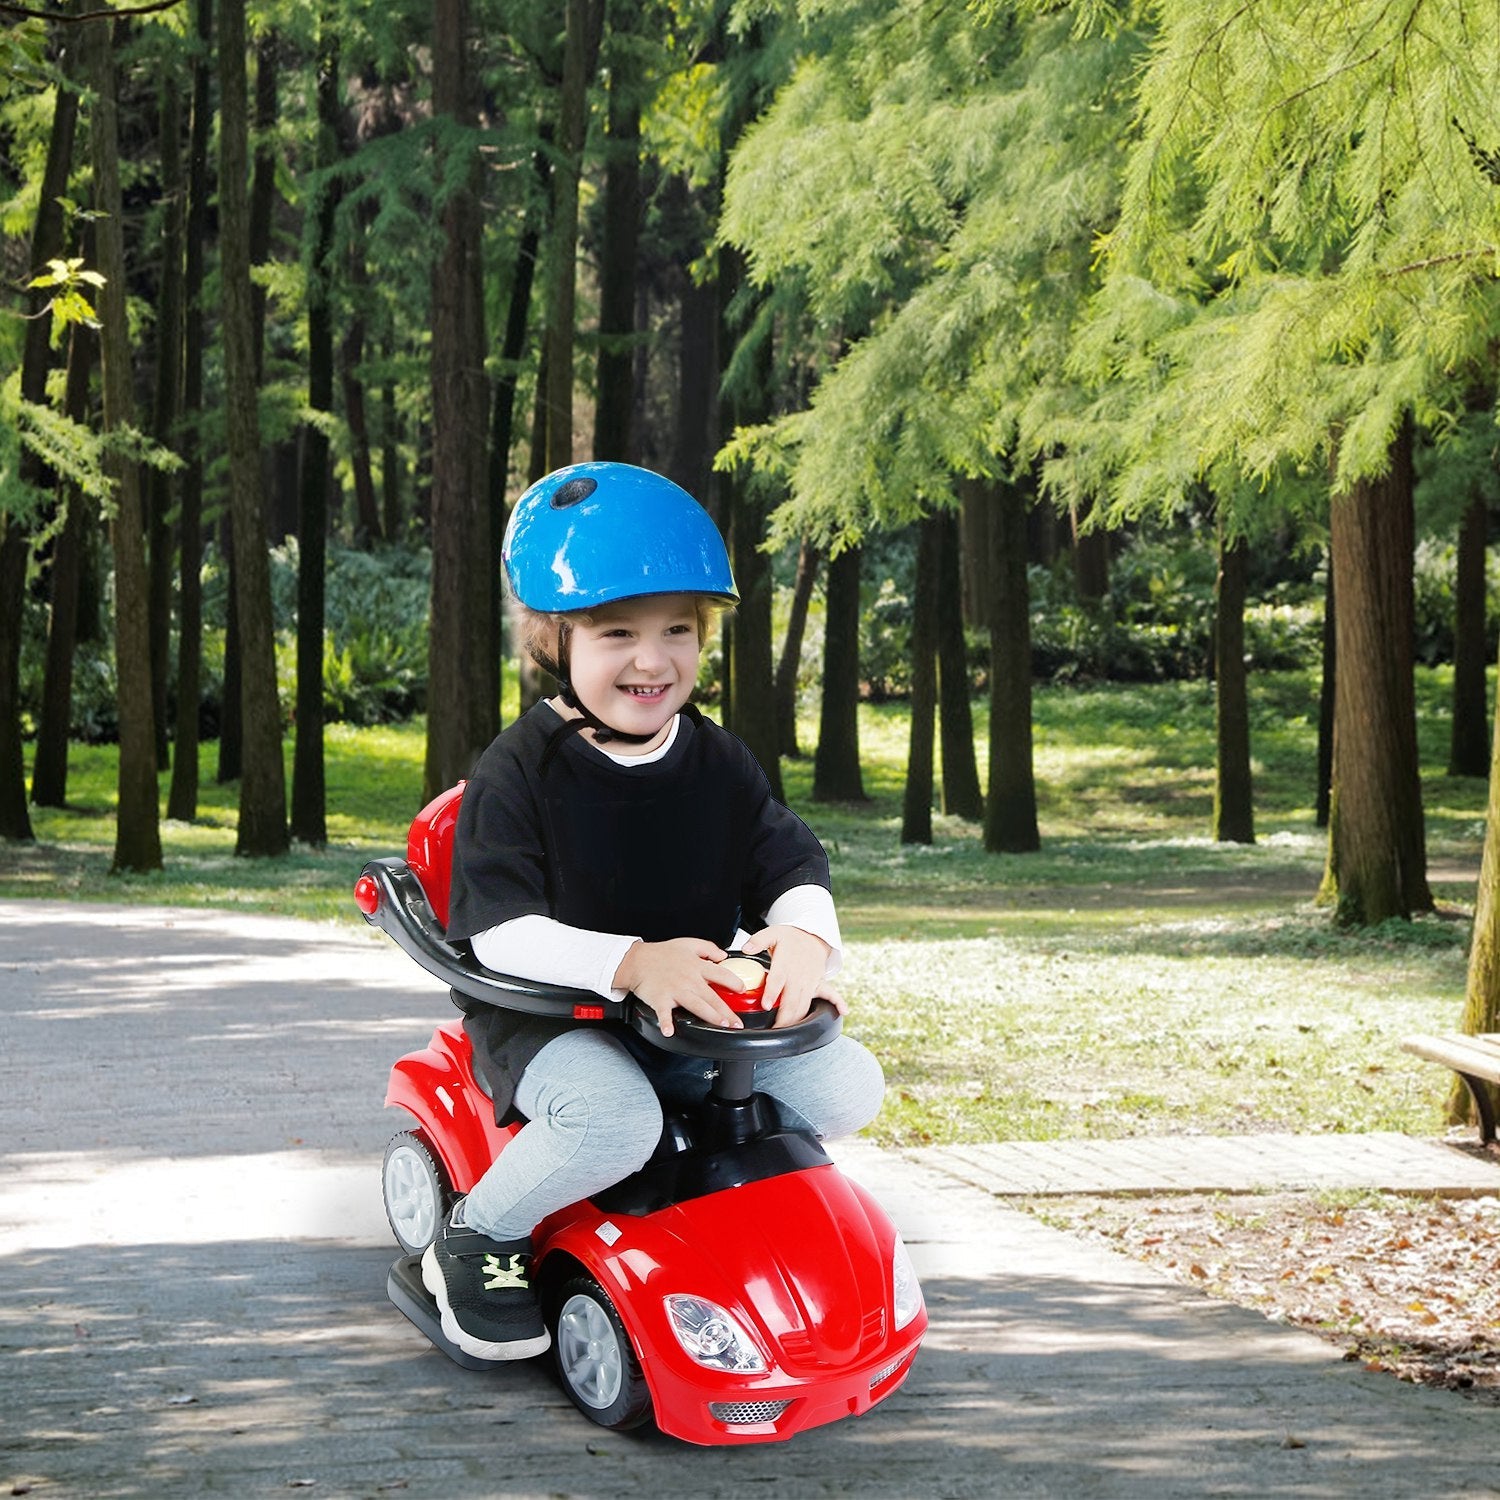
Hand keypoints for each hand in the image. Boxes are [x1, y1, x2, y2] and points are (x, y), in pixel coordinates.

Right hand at [612, 937, 744, 1036]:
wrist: (637, 960)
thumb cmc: (661, 954)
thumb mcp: (688, 943)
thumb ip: (708, 948)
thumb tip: (723, 955)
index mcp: (696, 966)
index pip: (721, 974)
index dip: (734, 982)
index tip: (743, 990)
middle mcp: (688, 979)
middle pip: (712, 996)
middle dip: (727, 1010)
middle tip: (737, 1021)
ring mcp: (674, 990)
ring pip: (696, 1005)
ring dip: (710, 1015)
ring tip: (721, 1024)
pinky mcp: (660, 999)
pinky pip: (664, 1013)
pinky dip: (665, 1022)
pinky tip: (669, 1031)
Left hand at [739, 925, 845, 1028]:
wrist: (812, 935)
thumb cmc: (790, 937)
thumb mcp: (772, 933)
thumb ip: (758, 940)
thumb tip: (746, 948)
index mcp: (785, 964)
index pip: (777, 980)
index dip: (772, 993)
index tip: (766, 1005)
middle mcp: (799, 975)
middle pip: (792, 1000)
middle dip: (784, 1018)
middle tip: (774, 1030)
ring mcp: (810, 981)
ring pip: (805, 1004)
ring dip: (798, 1019)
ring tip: (787, 1033)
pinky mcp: (819, 984)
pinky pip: (831, 993)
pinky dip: (838, 1002)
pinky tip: (843, 1011)